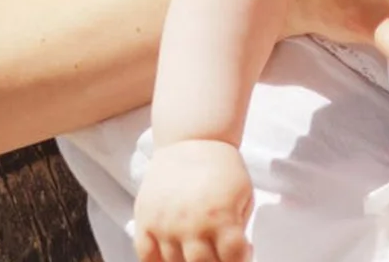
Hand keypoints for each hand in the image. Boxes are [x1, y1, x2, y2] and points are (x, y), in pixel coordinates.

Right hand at [134, 139, 252, 261]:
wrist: (192, 138)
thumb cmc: (221, 165)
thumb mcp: (244, 193)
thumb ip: (239, 228)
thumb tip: (235, 255)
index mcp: (220, 215)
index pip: (233, 258)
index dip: (241, 260)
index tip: (241, 254)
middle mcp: (191, 223)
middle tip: (217, 255)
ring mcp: (165, 223)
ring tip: (197, 250)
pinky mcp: (145, 219)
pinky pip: (146, 256)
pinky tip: (170, 258)